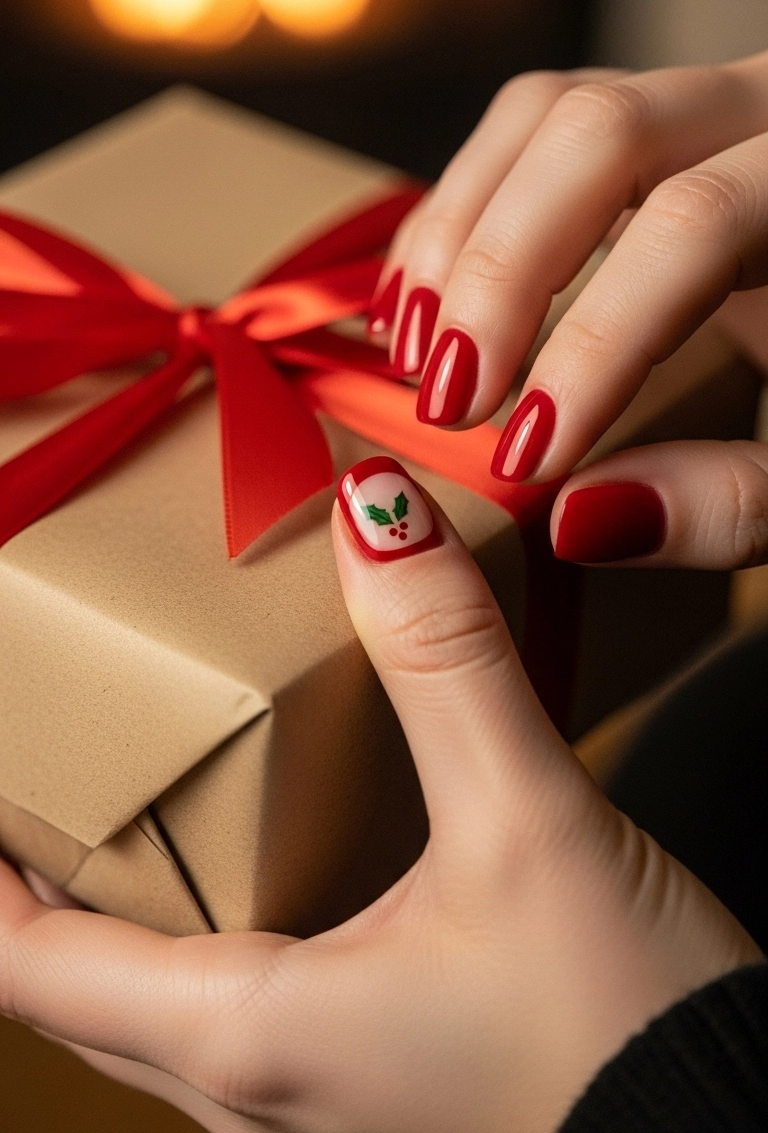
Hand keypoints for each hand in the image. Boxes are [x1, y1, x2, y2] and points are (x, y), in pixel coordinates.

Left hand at [0, 463, 759, 1132]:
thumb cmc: (626, 1041)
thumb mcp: (530, 825)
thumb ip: (447, 664)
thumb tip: (374, 513)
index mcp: (244, 1035)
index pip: (19, 960)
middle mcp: (249, 1088)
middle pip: (70, 976)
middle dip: (32, 867)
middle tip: (41, 746)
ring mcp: (305, 1098)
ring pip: (149, 994)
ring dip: (114, 895)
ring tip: (129, 777)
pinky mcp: (364, 1075)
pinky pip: (233, 1001)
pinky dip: (202, 915)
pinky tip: (262, 837)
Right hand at [369, 54, 767, 567]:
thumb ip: (734, 500)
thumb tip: (575, 518)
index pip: (694, 226)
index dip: (596, 340)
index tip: (528, 457)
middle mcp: (762, 110)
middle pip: (598, 131)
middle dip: (501, 269)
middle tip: (453, 399)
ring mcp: (697, 104)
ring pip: (546, 111)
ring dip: (459, 230)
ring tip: (415, 354)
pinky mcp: (642, 126)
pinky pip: (529, 128)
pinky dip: (458, 209)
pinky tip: (421, 300)